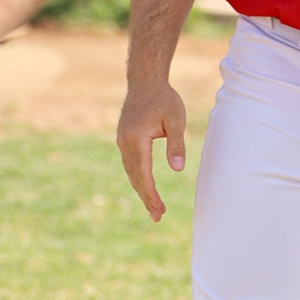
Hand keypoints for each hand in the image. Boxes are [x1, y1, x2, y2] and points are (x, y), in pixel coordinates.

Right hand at [116, 81, 186, 221]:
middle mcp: (124, 144)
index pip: (144, 173)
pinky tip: (146, 187)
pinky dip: (138, 178)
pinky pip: (130, 164)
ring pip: (131, 172)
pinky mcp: (124, 140)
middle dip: (147, 198)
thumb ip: (176, 144)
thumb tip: (178, 169)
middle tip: (158, 216)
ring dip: (141, 190)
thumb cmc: (164, 99)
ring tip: (154, 207)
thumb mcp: (175, 119)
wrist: (145, 82)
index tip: (159, 209)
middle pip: (135, 177)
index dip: (151, 193)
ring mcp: (122, 142)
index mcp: (136, 139)